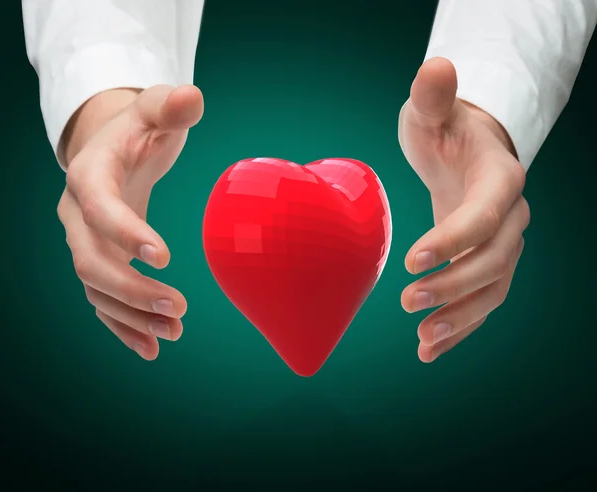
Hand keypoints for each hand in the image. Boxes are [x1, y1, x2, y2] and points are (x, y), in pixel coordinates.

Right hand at [57, 84, 203, 359]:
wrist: (114, 149)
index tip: (165, 256)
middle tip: (177, 307)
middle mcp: (78, 213)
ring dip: (130, 316)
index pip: (98, 207)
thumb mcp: (153, 109)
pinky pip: (103, 300)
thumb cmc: (139, 128)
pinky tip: (151, 347)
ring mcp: (85, 241)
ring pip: (95, 289)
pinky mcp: (100, 259)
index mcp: (89, 174)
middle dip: (130, 289)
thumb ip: (170, 106)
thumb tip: (192, 96)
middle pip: (89, 260)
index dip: (125, 232)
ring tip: (173, 333)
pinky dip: (123, 325)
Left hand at [398, 57, 529, 362]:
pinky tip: (428, 350)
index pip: (486, 216)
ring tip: (423, 341)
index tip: (414, 261)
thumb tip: (435, 67)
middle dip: (455, 286)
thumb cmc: (446, 130)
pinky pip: (480, 303)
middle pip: (495, 261)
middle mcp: (510, 217)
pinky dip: (459, 328)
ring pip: (493, 290)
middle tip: (410, 301)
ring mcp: (501, 245)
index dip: (455, 241)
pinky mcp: (484, 264)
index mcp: (500, 179)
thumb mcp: (434, 109)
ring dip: (461, 319)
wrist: (465, 153)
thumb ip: (433, 96)